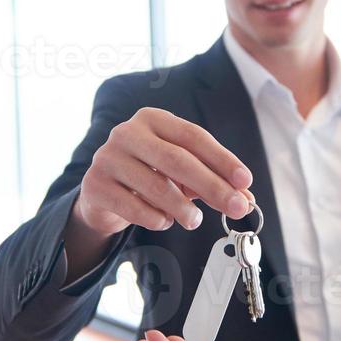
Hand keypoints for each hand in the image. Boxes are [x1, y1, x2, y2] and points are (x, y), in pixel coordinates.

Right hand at [75, 108, 253, 235]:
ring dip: (183, 208)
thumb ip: (212, 181)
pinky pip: (134, 207)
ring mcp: (107, 158)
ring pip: (156, 186)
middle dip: (212, 186)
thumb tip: (246, 198)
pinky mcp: (95, 185)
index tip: (245, 181)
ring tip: (194, 220)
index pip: (193, 136)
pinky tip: (163, 221)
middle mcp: (127, 133)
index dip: (222, 159)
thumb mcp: (180, 173)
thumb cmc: (148, 176)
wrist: (102, 194)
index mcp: (153, 119)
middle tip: (235, 208)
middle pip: (178, 160)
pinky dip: (156, 218)